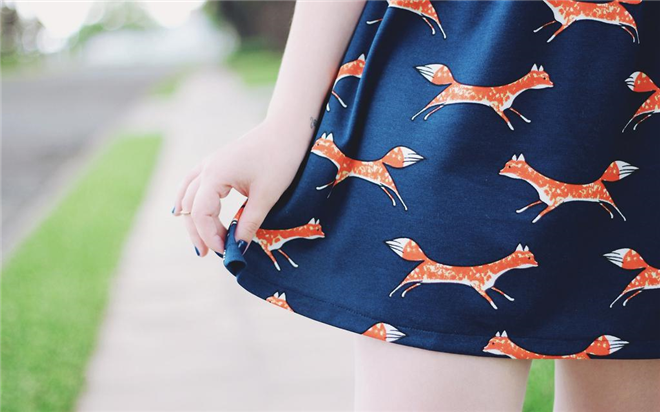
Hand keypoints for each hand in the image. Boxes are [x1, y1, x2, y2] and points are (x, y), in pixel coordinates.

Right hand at [172, 117, 312, 256]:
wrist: (288, 129)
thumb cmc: (280, 159)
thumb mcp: (267, 195)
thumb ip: (250, 222)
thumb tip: (238, 247)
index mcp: (215, 175)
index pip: (201, 213)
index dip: (210, 236)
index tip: (225, 252)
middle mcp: (207, 168)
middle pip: (190, 206)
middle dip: (199, 231)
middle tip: (209, 253)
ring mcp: (211, 163)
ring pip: (189, 195)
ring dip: (192, 218)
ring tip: (200, 241)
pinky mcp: (218, 163)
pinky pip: (194, 184)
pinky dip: (190, 200)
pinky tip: (186, 211)